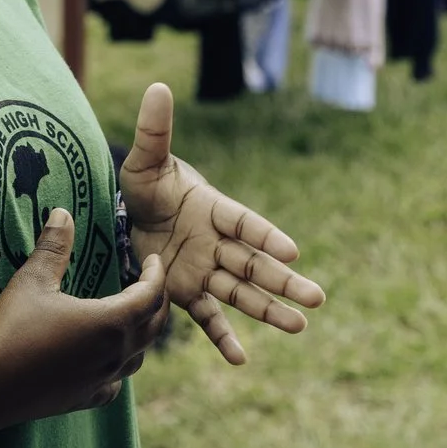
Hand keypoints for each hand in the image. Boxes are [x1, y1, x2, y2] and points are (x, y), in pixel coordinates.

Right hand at [0, 209, 168, 427]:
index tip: (153, 259)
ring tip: (132, 318)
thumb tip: (63, 213)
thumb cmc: (12, 330)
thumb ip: (54, 246)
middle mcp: (114, 355)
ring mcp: (101, 380)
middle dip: (157, 302)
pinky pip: (114, 384)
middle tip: (151, 284)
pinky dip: (118, 368)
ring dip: (141, 335)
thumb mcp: (33, 280)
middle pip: (153, 327)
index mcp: (110, 323)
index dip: (156, 274)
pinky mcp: (84, 398)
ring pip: (137, 357)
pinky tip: (105, 362)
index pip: (151, 296)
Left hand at [120, 81, 325, 364]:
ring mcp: (205, 270)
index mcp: (214, 208)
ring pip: (242, 293)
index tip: (292, 250)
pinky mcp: (187, 292)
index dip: (266, 235)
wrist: (129, 212)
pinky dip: (223, 337)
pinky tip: (240, 360)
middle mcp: (216, 243)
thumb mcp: (145, 159)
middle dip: (284, 282)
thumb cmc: (145, 182)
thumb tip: (157, 87)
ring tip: (299, 327)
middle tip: (317, 298)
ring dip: (268, 309)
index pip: (244, 223)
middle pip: (255, 264)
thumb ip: (153, 130)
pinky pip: (208, 318)